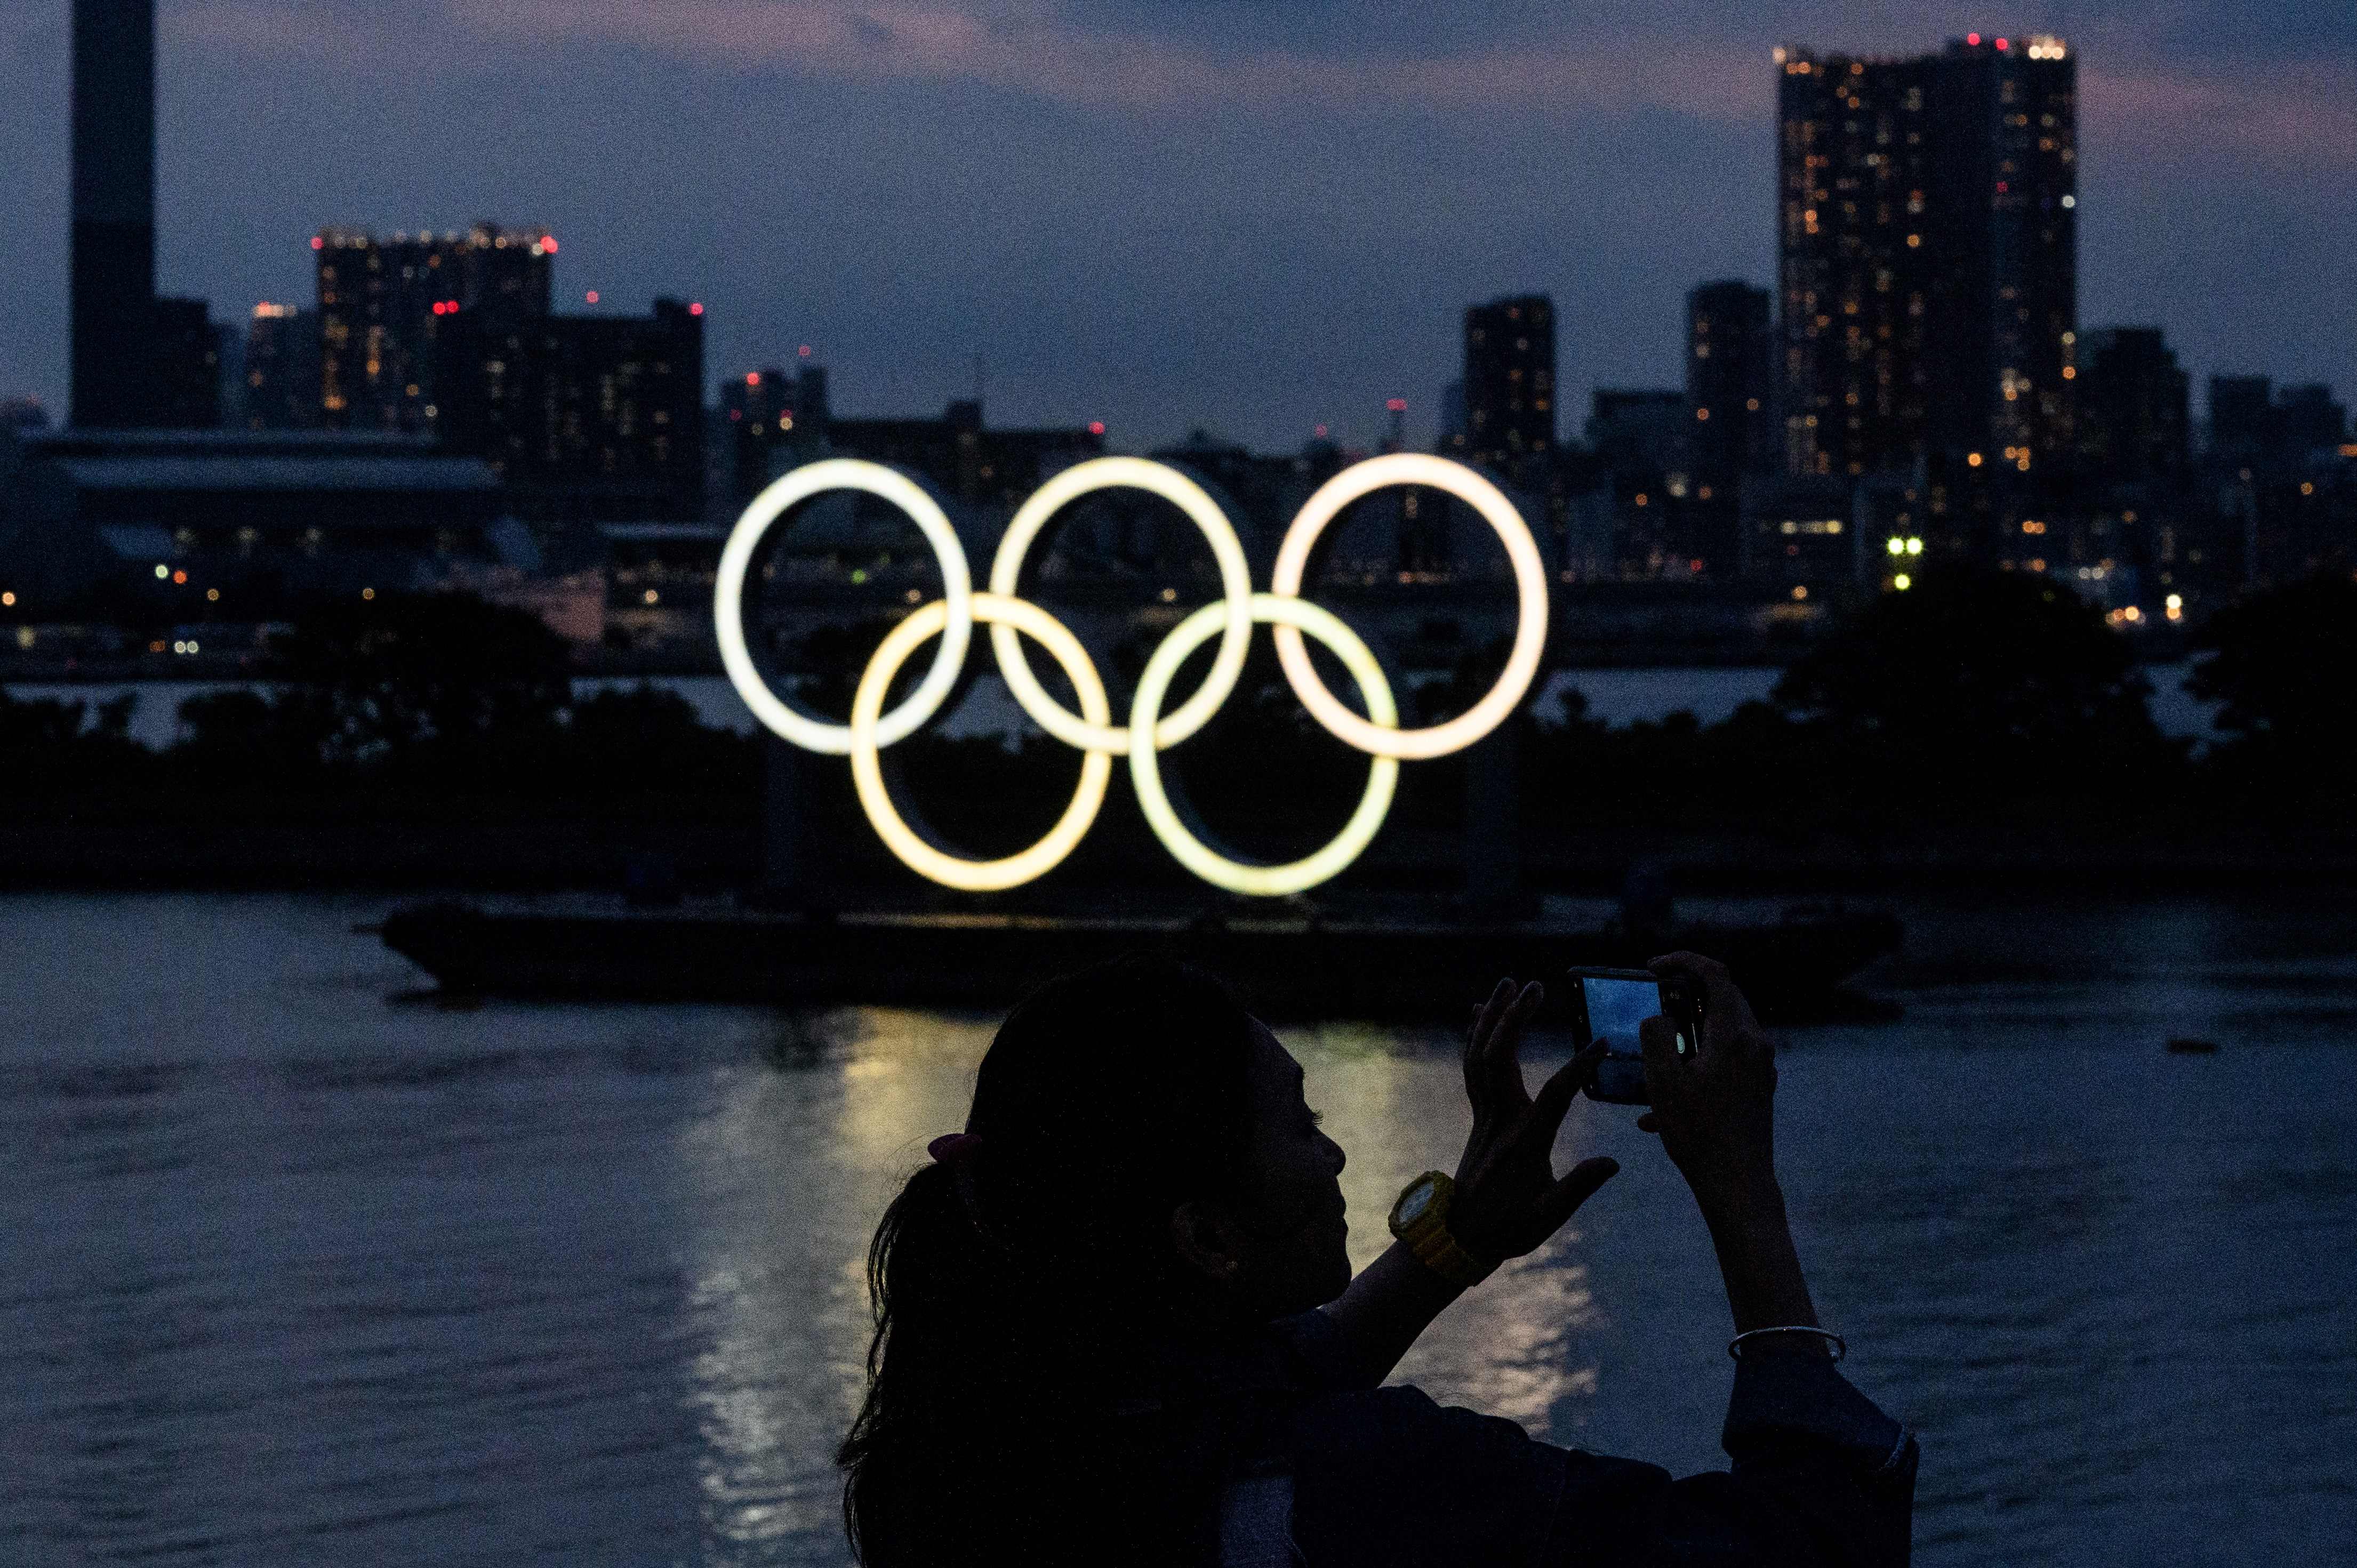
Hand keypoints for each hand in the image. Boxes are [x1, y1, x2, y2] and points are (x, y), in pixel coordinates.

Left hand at [1448, 978, 1619, 1263]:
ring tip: (1509, 983)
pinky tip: (1480, 1012)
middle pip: (1502, 1058)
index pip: (1556, 1094)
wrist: (1459, 1237)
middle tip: (1535, 985)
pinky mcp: (1478, 1116)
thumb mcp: (1549, 1216)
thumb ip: (1580, 1187)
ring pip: (1481, 1056)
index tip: (1603, 1042)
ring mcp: (1485, 1116)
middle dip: (1516, 1018)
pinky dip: (1475, 1036)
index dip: (1580, 1066)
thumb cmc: (1508, 1229)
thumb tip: (1615, 1162)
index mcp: (1525, 1142)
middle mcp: (1499, 1120)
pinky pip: (1472, 1067)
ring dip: (1493, 1017)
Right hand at [1636, 952, 1779, 1216]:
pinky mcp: (1759, 1087)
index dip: (1683, 961)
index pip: (1715, 974)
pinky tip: (1661, 1107)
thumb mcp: (1662, 1081)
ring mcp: (1761, 1067)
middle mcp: (1755, 1044)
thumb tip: (1659, 1018)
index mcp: (1733, 1035)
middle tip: (1653, 1003)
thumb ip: (1656, 1036)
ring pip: (1721, 1032)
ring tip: (1653, 1062)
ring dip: (1687, 1036)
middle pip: (1722, 998)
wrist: (1737, 1184)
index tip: (1654, 967)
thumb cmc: (1698, 1134)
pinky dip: (1696, 1066)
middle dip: (1684, 995)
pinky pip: (1726, 1061)